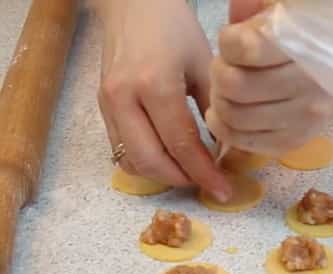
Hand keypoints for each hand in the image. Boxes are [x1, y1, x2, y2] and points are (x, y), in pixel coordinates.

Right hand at [97, 0, 231, 200]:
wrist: (132, 5)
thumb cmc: (174, 29)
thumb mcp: (205, 64)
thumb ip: (214, 110)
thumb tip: (225, 152)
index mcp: (154, 84)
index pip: (181, 143)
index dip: (203, 172)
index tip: (223, 190)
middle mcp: (124, 98)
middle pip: (150, 161)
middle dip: (181, 179)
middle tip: (207, 183)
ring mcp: (107, 104)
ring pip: (131, 161)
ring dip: (162, 174)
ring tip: (190, 171)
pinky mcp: (102, 108)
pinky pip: (121, 149)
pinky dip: (147, 162)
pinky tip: (170, 157)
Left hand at [206, 0, 332, 156]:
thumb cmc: (313, 34)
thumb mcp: (289, 11)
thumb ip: (259, 7)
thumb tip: (237, 11)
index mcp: (306, 45)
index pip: (243, 49)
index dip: (228, 42)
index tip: (235, 40)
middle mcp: (309, 84)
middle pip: (234, 85)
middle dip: (219, 73)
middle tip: (226, 67)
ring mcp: (305, 117)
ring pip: (236, 116)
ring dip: (220, 102)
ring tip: (226, 90)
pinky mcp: (297, 140)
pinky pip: (248, 142)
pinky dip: (225, 130)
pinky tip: (222, 116)